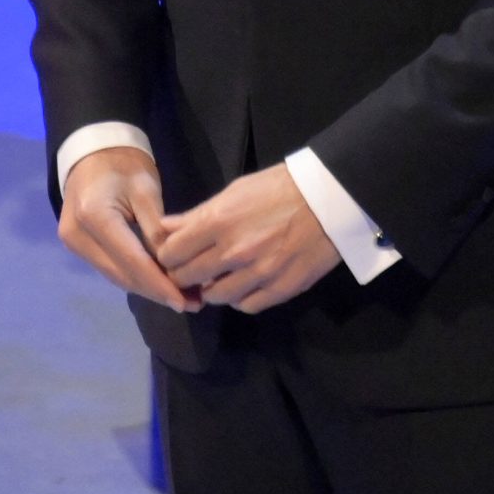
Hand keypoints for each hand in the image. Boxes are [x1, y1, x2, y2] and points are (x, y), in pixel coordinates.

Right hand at [58, 146, 201, 312]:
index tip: (185, 301)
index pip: (132, 261)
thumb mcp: (146, 190)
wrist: (94, 149)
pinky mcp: (77, 246)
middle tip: (191, 303)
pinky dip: (135, 277)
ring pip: (115, 276)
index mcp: (95, 217)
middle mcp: (78, 236)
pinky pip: (110, 268)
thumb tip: (174, 267)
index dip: (159, 284)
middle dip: (156, 291)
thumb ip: (157, 230)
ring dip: (147, 288)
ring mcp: (73, 243)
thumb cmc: (123, 163)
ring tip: (181, 298)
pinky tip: (159, 284)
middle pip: (122, 274)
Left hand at [151, 164, 342, 313]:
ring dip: (213, 288)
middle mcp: (234, 252)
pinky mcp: (281, 289)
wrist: (330, 198)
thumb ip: (197, 214)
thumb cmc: (279, 188)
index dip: (170, 255)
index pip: (172, 253)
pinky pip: (246, 306)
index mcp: (218, 222)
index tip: (177, 254)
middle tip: (195, 268)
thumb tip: (164, 228)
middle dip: (185, 274)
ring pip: (216, 297)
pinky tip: (245, 285)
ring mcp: (258, 274)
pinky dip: (240, 298)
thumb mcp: (235, 191)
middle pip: (188, 278)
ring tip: (221, 276)